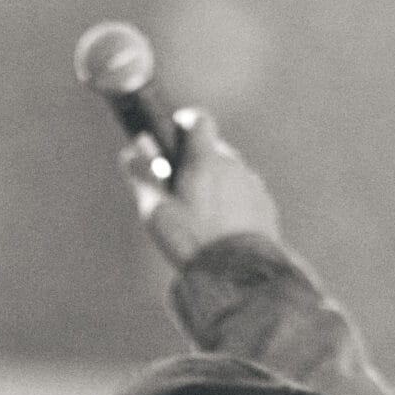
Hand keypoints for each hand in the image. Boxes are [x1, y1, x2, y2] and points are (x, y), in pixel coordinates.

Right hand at [121, 107, 281, 270]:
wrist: (238, 274)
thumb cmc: (192, 241)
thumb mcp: (156, 212)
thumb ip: (141, 178)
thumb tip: (129, 154)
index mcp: (205, 161)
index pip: (199, 119)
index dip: (185, 121)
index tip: (175, 129)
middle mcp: (233, 166)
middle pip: (214, 148)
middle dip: (197, 159)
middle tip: (180, 183)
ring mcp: (252, 185)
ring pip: (231, 172)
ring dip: (216, 182)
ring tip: (201, 214)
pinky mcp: (265, 206)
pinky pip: (245, 194)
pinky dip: (233, 201)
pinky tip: (221, 228)